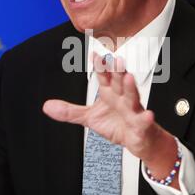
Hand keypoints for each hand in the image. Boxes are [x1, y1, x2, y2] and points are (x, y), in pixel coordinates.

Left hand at [43, 52, 178, 184]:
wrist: (137, 139)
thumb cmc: (117, 123)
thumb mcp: (90, 118)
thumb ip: (70, 111)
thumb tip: (47, 106)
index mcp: (110, 93)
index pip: (104, 77)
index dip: (100, 67)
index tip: (95, 55)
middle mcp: (122, 98)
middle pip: (120, 82)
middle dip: (117, 71)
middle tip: (115, 59)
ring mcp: (133, 110)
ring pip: (132, 97)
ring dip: (131, 87)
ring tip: (129, 77)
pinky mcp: (141, 125)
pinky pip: (144, 121)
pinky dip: (146, 118)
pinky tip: (148, 115)